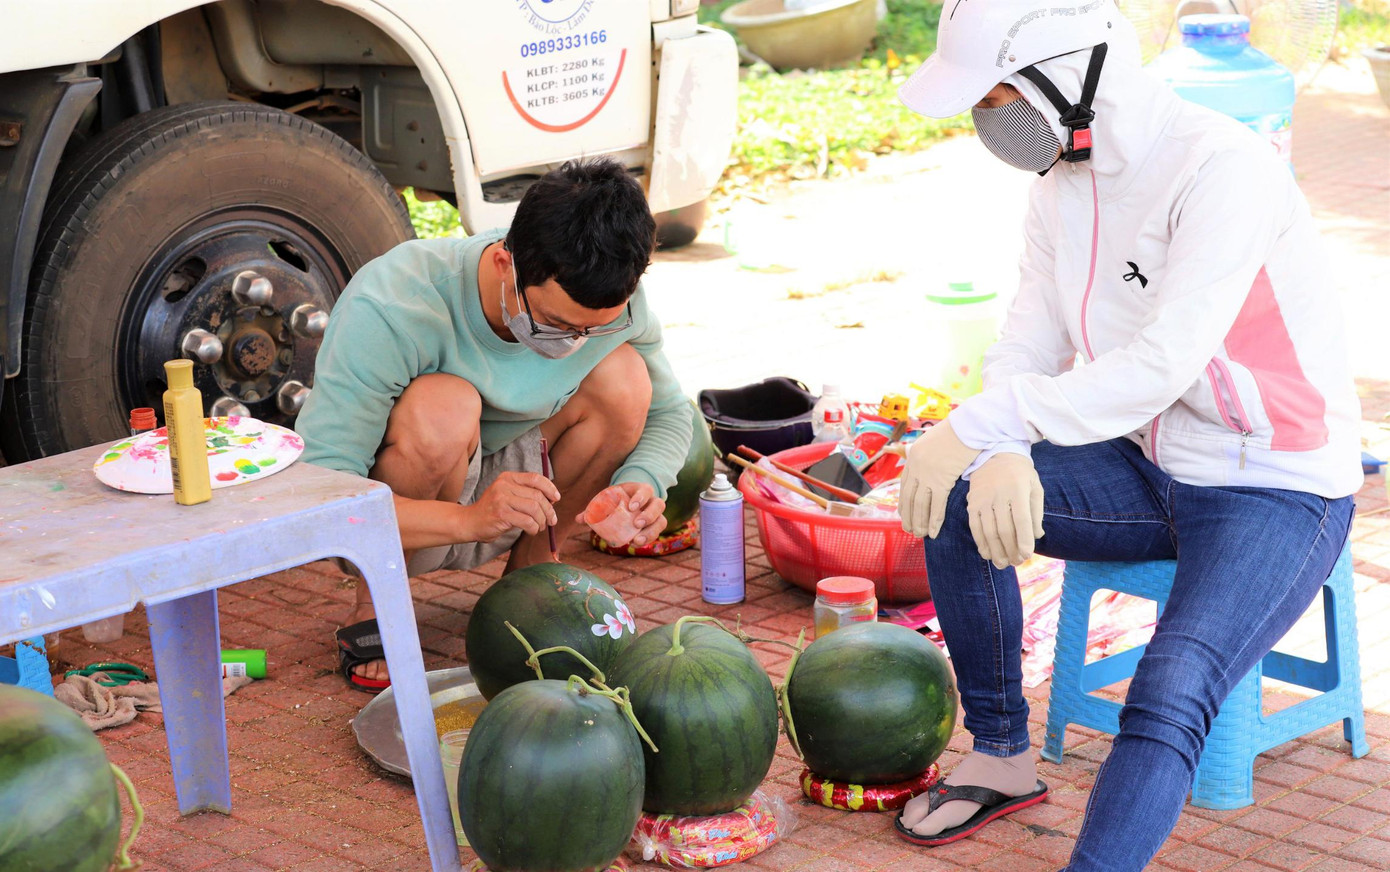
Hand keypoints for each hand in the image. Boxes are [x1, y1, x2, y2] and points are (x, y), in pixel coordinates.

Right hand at [462, 471, 559, 542]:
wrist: (469, 522)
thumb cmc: (492, 511)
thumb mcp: (507, 496)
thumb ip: (525, 494)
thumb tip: (552, 500)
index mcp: (508, 477)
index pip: (535, 478)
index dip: (550, 488)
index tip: (556, 499)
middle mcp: (505, 485)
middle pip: (537, 495)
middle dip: (549, 510)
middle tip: (552, 520)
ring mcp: (502, 498)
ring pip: (534, 508)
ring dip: (542, 521)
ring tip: (540, 527)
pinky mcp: (501, 513)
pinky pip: (527, 521)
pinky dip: (534, 528)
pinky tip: (531, 531)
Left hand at [578, 482, 666, 547]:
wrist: (629, 500)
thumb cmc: (617, 499)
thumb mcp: (608, 499)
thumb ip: (594, 508)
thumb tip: (578, 519)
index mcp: (641, 490)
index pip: (646, 490)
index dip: (641, 497)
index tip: (631, 507)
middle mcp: (652, 501)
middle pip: (659, 505)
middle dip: (649, 515)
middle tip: (636, 524)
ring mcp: (656, 514)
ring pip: (662, 521)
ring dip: (651, 532)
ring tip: (637, 541)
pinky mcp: (655, 525)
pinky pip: (657, 532)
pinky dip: (648, 539)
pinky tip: (636, 544)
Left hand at [899, 420, 981, 538]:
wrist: (970, 425)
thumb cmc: (959, 431)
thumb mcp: (936, 440)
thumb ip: (930, 454)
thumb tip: (932, 464)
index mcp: (913, 457)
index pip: (904, 486)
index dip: (904, 503)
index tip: (903, 515)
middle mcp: (916, 467)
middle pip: (908, 498)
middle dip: (908, 516)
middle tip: (909, 530)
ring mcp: (927, 474)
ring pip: (920, 505)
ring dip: (919, 522)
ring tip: (919, 535)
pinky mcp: (942, 480)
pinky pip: (936, 505)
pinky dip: (934, 521)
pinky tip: (933, 532)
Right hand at [966, 453, 1045, 568]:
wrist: (995, 454)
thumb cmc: (1020, 473)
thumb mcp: (1035, 486)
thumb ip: (1036, 511)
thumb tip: (1037, 536)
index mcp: (1018, 490)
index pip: (1021, 520)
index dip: (1023, 540)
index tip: (1026, 555)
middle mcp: (999, 495)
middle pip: (1004, 529)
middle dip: (1010, 550)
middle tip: (1016, 563)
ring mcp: (982, 499)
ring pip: (988, 531)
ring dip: (996, 551)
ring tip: (1002, 564)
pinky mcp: (972, 503)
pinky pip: (975, 527)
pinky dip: (981, 543)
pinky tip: (987, 553)